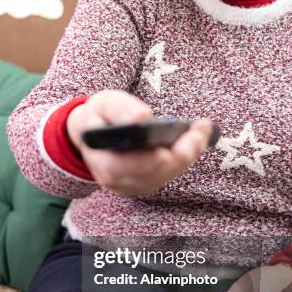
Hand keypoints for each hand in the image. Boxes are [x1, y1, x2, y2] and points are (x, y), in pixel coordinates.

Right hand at [66, 90, 214, 196]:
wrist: (89, 135)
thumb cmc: (97, 118)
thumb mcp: (101, 105)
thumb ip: (119, 110)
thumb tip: (142, 119)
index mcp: (103, 162)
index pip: (135, 165)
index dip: (158, 154)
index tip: (181, 135)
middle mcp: (119, 182)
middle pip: (159, 170)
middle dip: (184, 149)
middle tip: (202, 127)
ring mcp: (133, 187)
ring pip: (169, 173)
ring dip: (189, 152)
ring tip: (202, 129)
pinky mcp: (145, 185)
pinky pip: (170, 173)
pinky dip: (184, 156)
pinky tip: (195, 139)